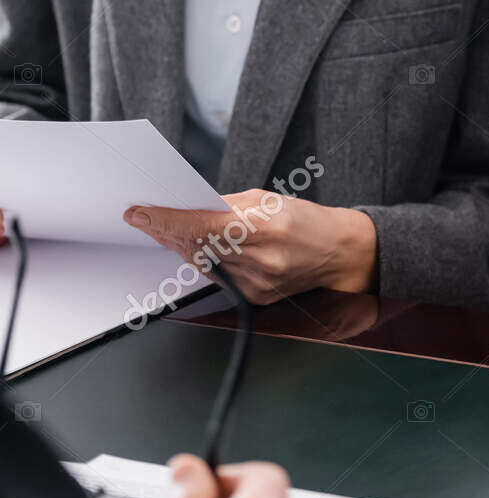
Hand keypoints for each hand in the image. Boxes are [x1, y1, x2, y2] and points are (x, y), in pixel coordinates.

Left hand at [122, 191, 376, 304]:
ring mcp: (257, 283)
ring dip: (182, 246)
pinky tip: (196, 248)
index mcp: (265, 228)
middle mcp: (260, 260)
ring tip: (167, 229)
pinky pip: (217, 277)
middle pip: (196, 246)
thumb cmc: (308, 220)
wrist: (340, 253)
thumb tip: (191, 208)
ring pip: (202, 263)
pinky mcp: (255, 297)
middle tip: (144, 218)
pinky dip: (204, 261)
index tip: (140, 213)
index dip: (166, 220)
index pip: (201, 225)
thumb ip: (228, 206)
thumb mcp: (269, 199)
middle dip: (166, 231)